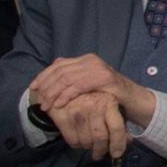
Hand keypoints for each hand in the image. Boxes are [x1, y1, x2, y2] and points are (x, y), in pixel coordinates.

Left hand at [30, 54, 150, 122]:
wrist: (133, 99)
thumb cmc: (108, 93)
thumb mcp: (88, 83)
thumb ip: (73, 76)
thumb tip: (50, 71)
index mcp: (86, 59)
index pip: (58, 64)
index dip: (43, 76)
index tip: (33, 88)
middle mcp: (91, 60)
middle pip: (60, 71)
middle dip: (46, 87)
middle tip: (40, 102)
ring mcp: (99, 68)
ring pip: (67, 79)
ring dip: (53, 94)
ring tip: (47, 107)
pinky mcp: (105, 78)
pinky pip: (78, 86)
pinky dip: (66, 96)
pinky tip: (60, 104)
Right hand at [52, 91, 128, 159]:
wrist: (62, 85)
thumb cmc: (90, 95)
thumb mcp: (107, 103)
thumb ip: (117, 120)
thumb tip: (128, 141)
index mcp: (109, 102)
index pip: (117, 128)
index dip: (118, 144)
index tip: (117, 154)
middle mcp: (94, 107)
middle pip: (101, 138)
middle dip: (101, 150)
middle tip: (99, 155)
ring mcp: (77, 112)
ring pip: (86, 141)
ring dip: (89, 148)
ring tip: (90, 148)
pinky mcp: (62, 117)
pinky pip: (72, 140)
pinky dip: (77, 146)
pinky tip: (80, 143)